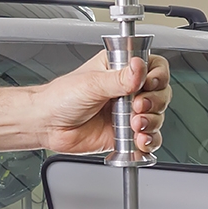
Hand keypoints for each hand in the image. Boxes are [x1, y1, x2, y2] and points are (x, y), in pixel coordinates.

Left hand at [0, 52, 170, 155]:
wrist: (47, 125)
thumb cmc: (60, 98)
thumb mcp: (91, 83)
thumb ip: (119, 78)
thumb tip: (139, 68)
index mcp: (120, 69)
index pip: (153, 67)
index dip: (157, 75)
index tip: (149, 83)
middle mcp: (127, 90)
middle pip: (160, 93)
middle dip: (155, 102)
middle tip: (138, 106)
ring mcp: (127, 113)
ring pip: (157, 117)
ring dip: (152, 122)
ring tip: (135, 125)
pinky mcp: (124, 134)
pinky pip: (146, 139)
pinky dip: (148, 142)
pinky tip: (139, 140)